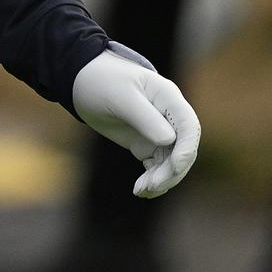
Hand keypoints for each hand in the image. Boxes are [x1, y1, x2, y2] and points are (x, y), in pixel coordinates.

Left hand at [72, 43, 201, 197]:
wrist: (83, 82)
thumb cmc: (102, 81)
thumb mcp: (121, 96)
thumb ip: (144, 117)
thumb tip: (169, 141)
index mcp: (168, 97)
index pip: (189, 126)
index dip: (187, 149)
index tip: (175, 167)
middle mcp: (170, 116)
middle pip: (183, 150)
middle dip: (171, 171)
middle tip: (150, 186)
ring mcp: (160, 131)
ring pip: (172, 162)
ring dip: (162, 179)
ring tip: (141, 190)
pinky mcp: (147, 143)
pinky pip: (158, 166)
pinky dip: (153, 180)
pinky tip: (141, 190)